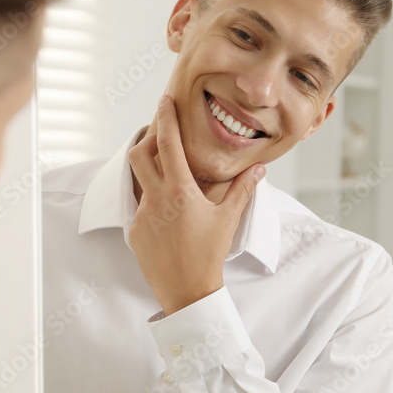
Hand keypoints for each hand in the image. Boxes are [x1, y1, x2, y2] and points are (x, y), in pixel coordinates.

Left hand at [128, 96, 264, 314]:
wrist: (187, 291)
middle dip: (147, 142)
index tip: (164, 101)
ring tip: (169, 179)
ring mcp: (141, 215)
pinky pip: (140, 208)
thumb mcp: (228, 219)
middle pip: (139, 155)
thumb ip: (243, 189)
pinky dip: (153, 204)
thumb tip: (259, 167)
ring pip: (140, 182)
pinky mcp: (134, 231)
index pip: (167, 144)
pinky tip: (169, 217)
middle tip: (162, 139)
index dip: (165, 119)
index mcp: (179, 190)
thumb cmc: (209, 255)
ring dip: (151, 174)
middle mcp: (155, 198)